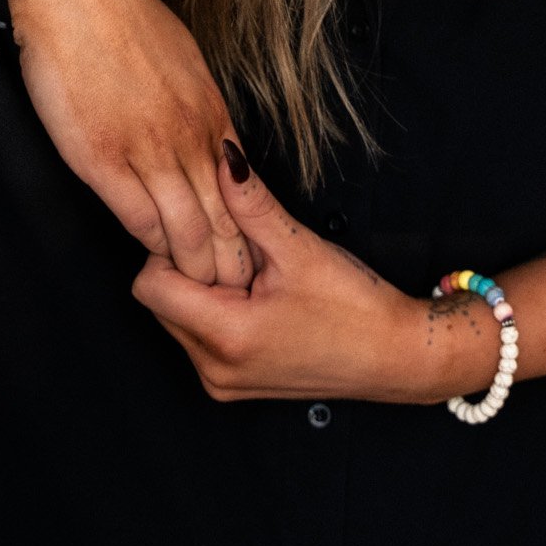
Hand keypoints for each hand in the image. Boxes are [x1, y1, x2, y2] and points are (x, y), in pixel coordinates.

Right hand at [7, 0, 255, 287]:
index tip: (253, 256)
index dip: (249, 229)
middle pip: (223, 219)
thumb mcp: (182, 58)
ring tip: (204, 297)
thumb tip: (206, 132)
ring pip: (187, 230)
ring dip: (196, 268)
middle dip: (234, 263)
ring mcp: (149, 150)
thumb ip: (196, 104)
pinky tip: (154, 262)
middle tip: (240, 296)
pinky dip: (150, 246)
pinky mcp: (104, 160)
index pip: (242, 189)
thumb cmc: (120, 17)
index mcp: (211, 110)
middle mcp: (190, 136)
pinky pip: (138, 219)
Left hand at [131, 141, 428, 402]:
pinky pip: (199, 339)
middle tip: (242, 253)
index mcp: (225, 337)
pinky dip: (217, 312)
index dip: (173, 249)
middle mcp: (213, 369)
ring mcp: (222, 383)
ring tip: (255, 276)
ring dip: (204, 291)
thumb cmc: (356, 309)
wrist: (395, 357)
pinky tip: (258, 298)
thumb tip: (221, 160)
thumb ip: (251, 203)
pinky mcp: (233, 386)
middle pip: (159, 302)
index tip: (213, 233)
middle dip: (190, 268)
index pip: (149, 285)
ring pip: (178, 319)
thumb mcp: (300, 249)